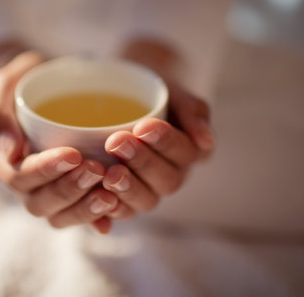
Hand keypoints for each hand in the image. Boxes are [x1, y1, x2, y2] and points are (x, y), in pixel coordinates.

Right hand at [0, 50, 118, 232]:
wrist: (51, 86)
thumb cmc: (27, 81)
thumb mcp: (6, 83)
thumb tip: (11, 152)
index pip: (17, 176)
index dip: (45, 170)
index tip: (74, 154)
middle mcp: (19, 181)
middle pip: (39, 203)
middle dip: (69, 189)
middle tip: (97, 169)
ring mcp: (43, 191)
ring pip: (59, 216)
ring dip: (85, 208)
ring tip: (111, 194)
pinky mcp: (67, 194)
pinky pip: (78, 216)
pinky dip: (96, 218)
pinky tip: (116, 208)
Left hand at [101, 39, 214, 218]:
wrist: (122, 93)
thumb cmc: (151, 91)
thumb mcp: (173, 91)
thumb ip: (193, 110)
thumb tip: (205, 141)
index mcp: (190, 151)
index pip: (185, 153)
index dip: (165, 142)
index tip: (143, 126)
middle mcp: (172, 175)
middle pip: (166, 181)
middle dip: (142, 162)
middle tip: (117, 143)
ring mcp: (148, 190)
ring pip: (146, 201)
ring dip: (128, 189)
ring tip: (109, 173)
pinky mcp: (123, 200)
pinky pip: (121, 212)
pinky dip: (110, 212)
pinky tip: (98, 199)